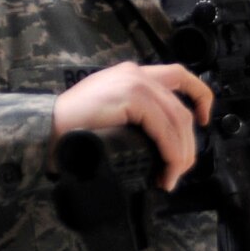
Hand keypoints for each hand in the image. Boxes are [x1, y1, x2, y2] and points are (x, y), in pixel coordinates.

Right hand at [52, 62, 212, 190]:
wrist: (43, 129)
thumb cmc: (72, 128)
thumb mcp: (111, 116)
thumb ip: (136, 117)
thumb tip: (163, 144)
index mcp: (131, 75)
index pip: (179, 76)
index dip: (200, 96)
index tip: (205, 120)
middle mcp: (136, 74)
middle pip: (181, 108)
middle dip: (187, 144)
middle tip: (180, 169)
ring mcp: (134, 83)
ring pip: (178, 120)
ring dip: (181, 154)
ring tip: (172, 176)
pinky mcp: (131, 97)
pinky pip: (164, 128)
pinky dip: (171, 152)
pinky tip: (167, 168)